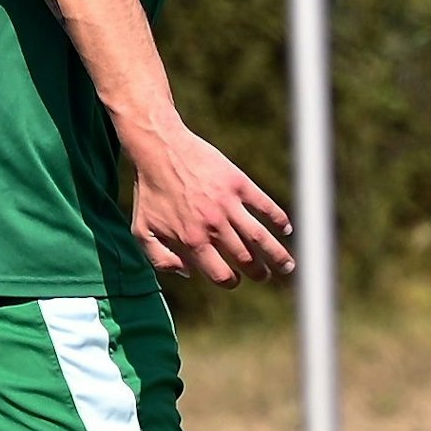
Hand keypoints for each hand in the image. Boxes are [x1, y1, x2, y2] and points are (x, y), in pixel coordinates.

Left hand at [131, 130, 293, 287]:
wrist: (159, 148)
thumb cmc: (149, 190)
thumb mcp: (142, 230)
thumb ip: (160, 258)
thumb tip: (188, 272)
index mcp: (192, 241)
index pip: (221, 274)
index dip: (230, 281)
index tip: (235, 279)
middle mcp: (213, 226)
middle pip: (246, 259)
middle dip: (259, 273)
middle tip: (265, 276)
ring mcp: (228, 204)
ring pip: (260, 238)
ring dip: (277, 254)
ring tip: (288, 265)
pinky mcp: (238, 183)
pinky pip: (264, 205)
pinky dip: (279, 219)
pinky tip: (286, 229)